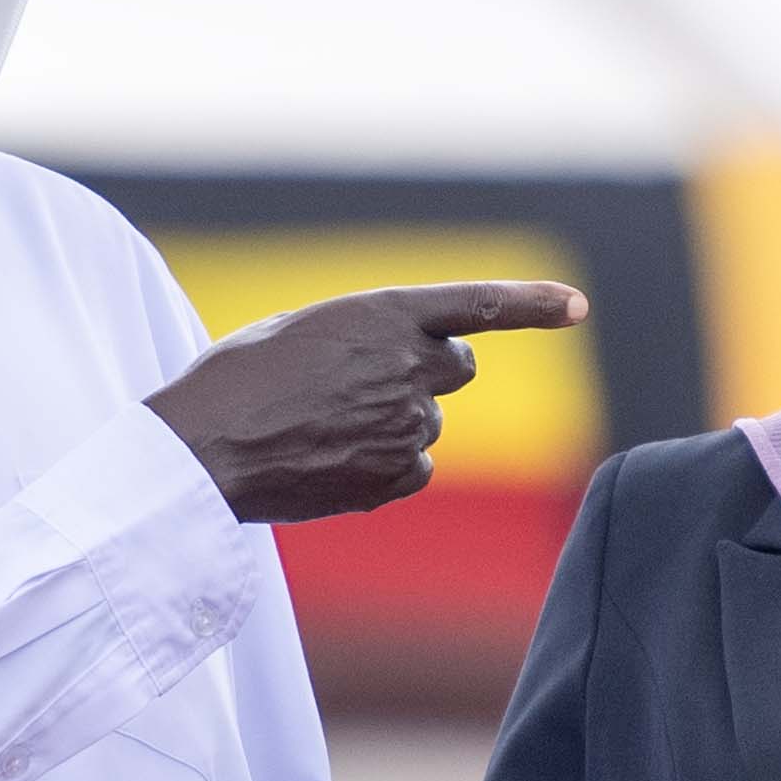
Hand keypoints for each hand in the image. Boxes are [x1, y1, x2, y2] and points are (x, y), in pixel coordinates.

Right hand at [150, 282, 585, 525]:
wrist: (203, 450)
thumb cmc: (235, 382)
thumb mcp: (302, 331)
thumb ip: (367, 339)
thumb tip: (406, 376)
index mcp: (384, 313)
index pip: (480, 304)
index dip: (534, 305)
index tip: (576, 307)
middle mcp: (408, 365)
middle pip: (459, 369)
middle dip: (430, 373)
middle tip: (374, 383)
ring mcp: (407, 424)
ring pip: (426, 423)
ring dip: (392, 422)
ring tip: (322, 427)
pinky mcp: (396, 477)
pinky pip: (416, 470)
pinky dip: (386, 468)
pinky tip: (332, 462)